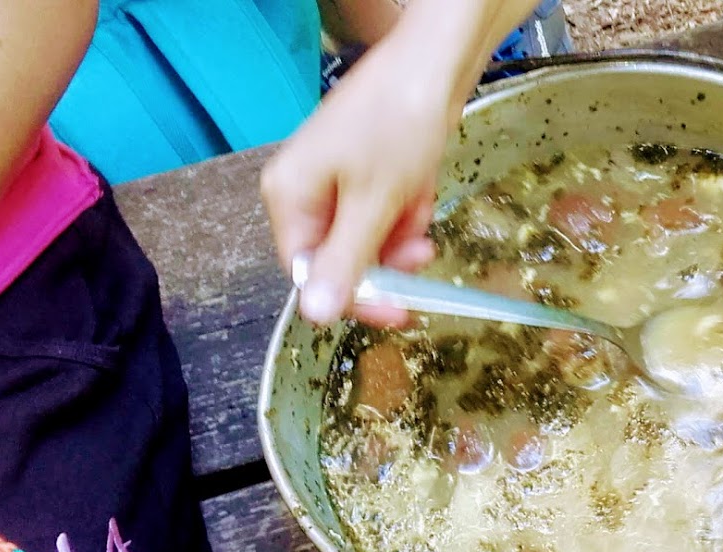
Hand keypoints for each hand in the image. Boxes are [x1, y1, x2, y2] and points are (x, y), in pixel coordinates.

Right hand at [261, 1, 537, 325]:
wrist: (433, 63)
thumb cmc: (397, 124)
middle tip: (421, 256)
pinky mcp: (365, 170)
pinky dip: (406, 208)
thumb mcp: (373, 203)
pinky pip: (384, 211)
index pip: (308, 273)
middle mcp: (304, 191)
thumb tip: (313, 316)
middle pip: (340, 258)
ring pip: (368, 237)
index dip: (354, 298)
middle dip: (385, 257)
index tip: (398, 311)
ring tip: (420, 206)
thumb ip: (344, 262)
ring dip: (401, 233)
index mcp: (288, 197)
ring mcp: (335, 179)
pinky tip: (420, 189)